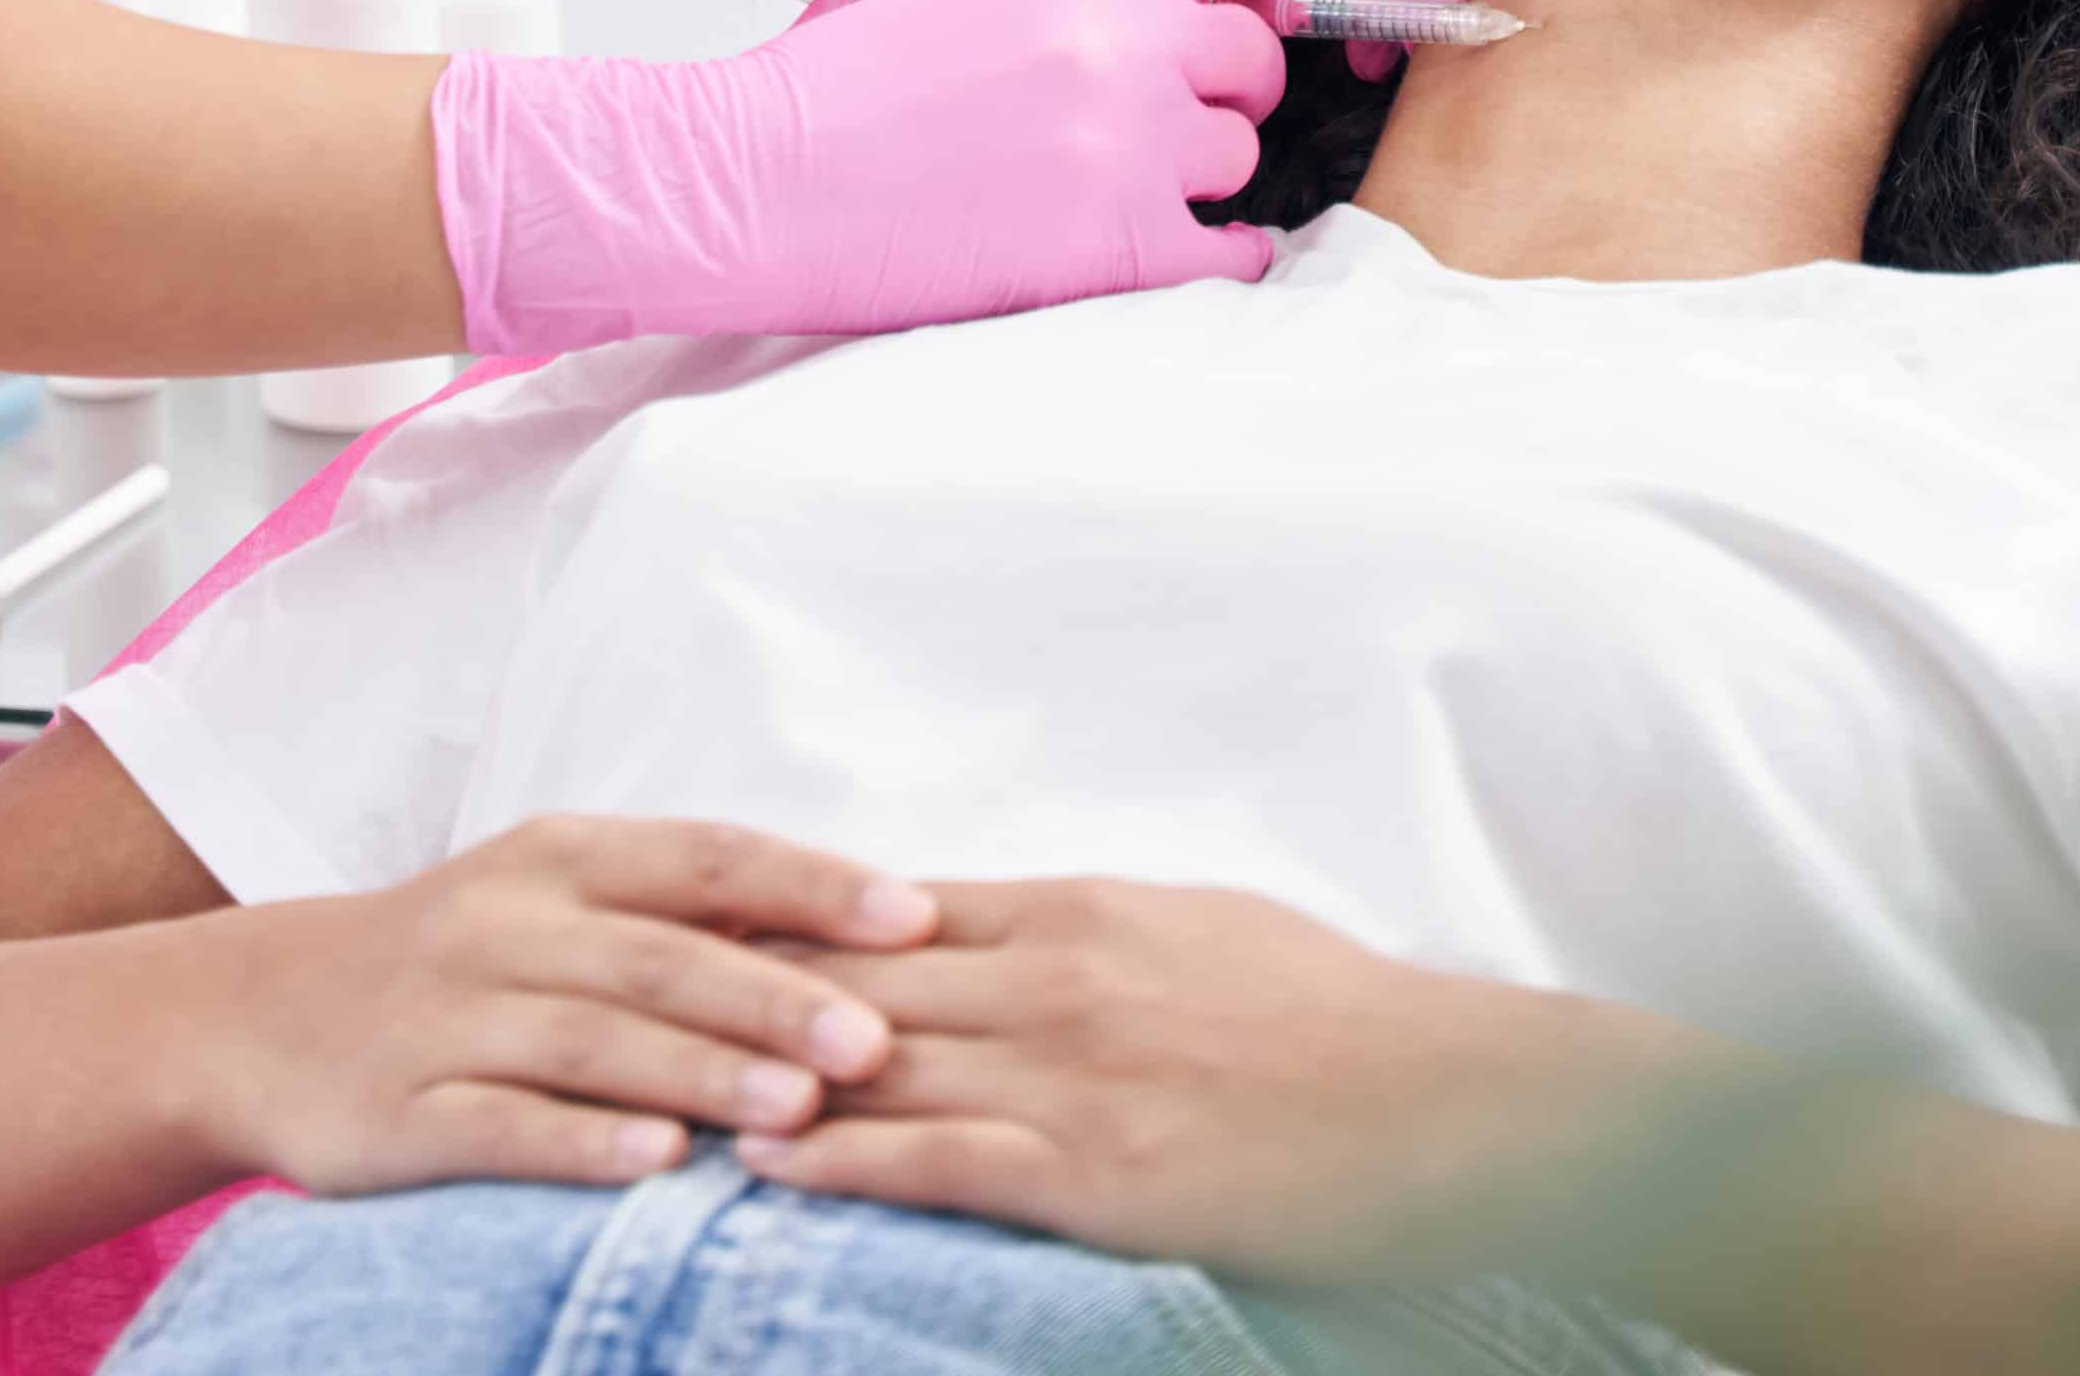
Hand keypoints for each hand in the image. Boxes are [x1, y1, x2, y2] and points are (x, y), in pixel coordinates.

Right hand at [202, 817, 926, 1198]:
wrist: (259, 1014)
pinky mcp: (401, 1110)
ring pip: (590, 1041)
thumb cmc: (461, 959)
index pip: (709, 856)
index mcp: (563, 856)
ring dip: (699, 1074)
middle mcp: (506, 922)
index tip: (918, 920)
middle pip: (659, 954)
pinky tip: (654, 1163)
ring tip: (797, 1113)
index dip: (814, 884)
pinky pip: (498, 1125)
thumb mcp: (556, 899)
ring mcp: (449, 1016)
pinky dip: (579, 1142)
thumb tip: (861, 938)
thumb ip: (683, 913)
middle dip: (774, 997)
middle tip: (876, 1043)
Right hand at [430, 0, 1302, 351]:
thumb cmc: (823, 97)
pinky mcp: (1124, 245)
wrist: (755, 187)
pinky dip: (1221, 259)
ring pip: (1241, 154)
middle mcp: (1123, 42)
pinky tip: (1183, 257)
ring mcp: (1131, 144)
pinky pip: (1236, 251)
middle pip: (1254, 53)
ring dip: (1205, 176)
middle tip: (1185, 116)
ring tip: (1143, 193)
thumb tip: (1116, 2)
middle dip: (1228, 86)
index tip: (1253, 2)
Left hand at [737, 876, 1723, 1290]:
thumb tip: (1023, 933)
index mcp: (1084, 912)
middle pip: (859, 978)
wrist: (1448, 1101)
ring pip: (877, 1060)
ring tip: (657, 1083)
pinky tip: (761, 1164)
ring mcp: (1070, 1071)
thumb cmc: (1343, 1021)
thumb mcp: (1208, 935)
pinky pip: (936, 1159)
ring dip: (760, 1074)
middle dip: (741, 989)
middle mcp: (1057, 975)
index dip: (786, 919)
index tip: (694, 923)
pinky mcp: (1093, 1169)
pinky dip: (837, 1159)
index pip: (897, 910)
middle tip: (630, 994)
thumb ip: (1099, 936)